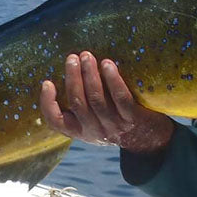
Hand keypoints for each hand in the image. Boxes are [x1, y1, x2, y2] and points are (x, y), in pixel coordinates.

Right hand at [39, 51, 174, 152]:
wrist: (148, 140)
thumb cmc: (115, 122)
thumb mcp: (94, 121)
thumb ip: (80, 105)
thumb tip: (67, 70)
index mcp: (80, 131)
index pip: (56, 122)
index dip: (47, 103)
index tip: (47, 82)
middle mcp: (94, 131)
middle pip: (78, 103)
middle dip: (73, 78)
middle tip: (72, 58)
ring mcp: (114, 126)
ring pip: (97, 99)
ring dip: (90, 75)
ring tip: (87, 57)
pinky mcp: (133, 119)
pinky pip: (121, 98)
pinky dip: (112, 80)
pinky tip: (107, 64)